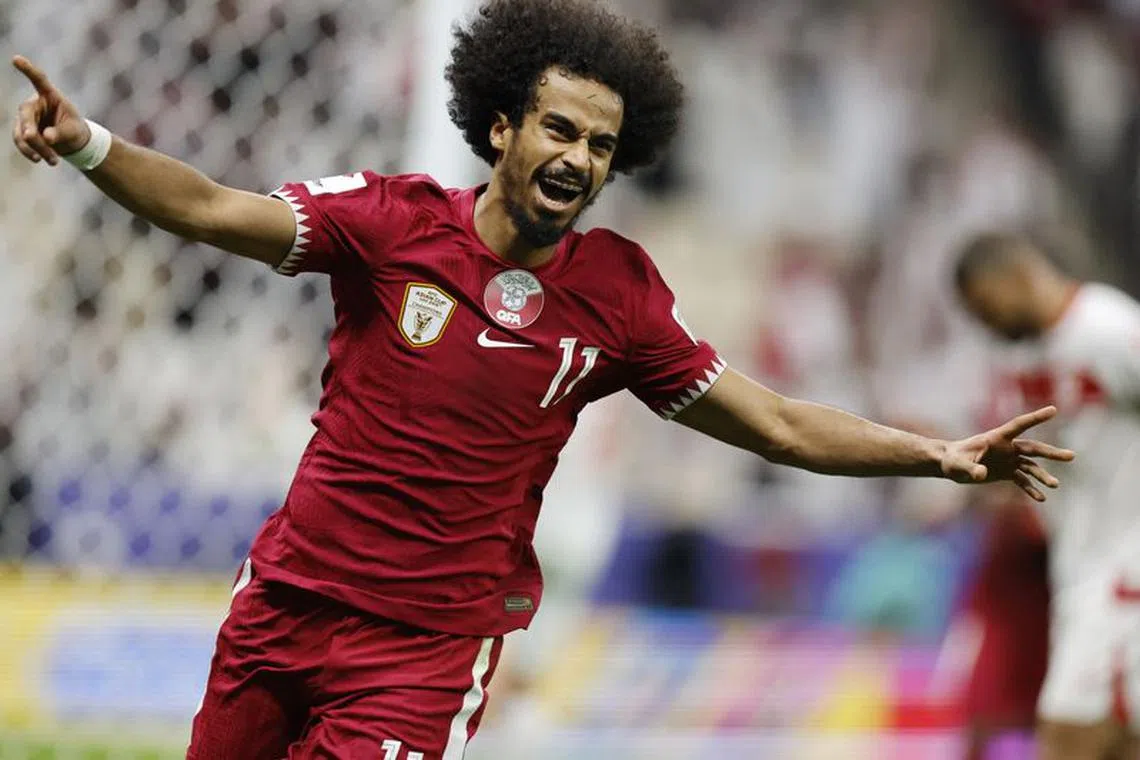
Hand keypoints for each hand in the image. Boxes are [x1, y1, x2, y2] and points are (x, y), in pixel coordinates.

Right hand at [11, 55, 90, 165]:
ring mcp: (26, 118)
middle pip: (26, 115)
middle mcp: (35, 104)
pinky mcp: (22, 130)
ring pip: (23, 132)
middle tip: (34, 139)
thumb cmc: (75, 130)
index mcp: (49, 95)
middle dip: (31, 131)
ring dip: (36, 148)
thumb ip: (61, 133)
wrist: (72, 142)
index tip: (16, 59)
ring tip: (53, 162)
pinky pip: (20, 142)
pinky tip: (40, 160)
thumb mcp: (74, 131)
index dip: (27, 70)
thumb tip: (47, 138)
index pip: (38, 80)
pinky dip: (30, 152)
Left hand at [940, 405, 1074, 501]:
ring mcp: (1008, 460)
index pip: (1019, 425)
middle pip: (1033, 449)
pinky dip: (1031, 489)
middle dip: (1051, 453)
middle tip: (1071, 456)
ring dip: (1043, 475)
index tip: (1053, 409)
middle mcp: (1006, 447)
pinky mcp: (1006, 472)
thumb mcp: (958, 465)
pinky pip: (1022, 480)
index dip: (1036, 418)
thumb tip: (982, 474)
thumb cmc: (951, 460)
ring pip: (1031, 466)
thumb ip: (970, 469)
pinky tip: (1041, 498)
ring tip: (1055, 485)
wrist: (949, 465)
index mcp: (996, 438)